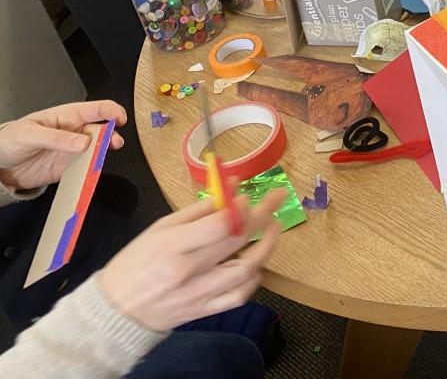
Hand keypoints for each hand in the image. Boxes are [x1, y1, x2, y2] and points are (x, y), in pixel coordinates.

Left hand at [0, 101, 126, 190]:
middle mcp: (75, 132)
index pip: (96, 109)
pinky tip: (91, 173)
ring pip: (97, 150)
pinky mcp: (69, 168)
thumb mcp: (29, 134)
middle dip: (111, 136)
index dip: (111, 112)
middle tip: (113, 143)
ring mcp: (73, 151)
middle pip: (101, 131)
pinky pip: (85, 169)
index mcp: (67, 116)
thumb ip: (56, 137)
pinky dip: (91, 172)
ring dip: (103, 154)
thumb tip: (84, 142)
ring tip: (102, 159)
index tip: (119, 120)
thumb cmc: (11, 140)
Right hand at [99, 191, 285, 332]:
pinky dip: (254, 278)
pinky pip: (239, 296)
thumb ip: (197, 210)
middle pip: (237, 241)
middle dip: (263, 215)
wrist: (116, 312)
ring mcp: (199, 294)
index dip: (241, 207)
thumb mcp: (159, 229)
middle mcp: (188, 271)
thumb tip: (231, 189)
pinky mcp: (205, 311)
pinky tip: (256, 263)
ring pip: (246, 270)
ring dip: (266, 246)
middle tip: (276, 199)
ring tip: (273, 229)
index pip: (219, 225)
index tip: (250, 195)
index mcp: (172, 247)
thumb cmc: (135, 263)